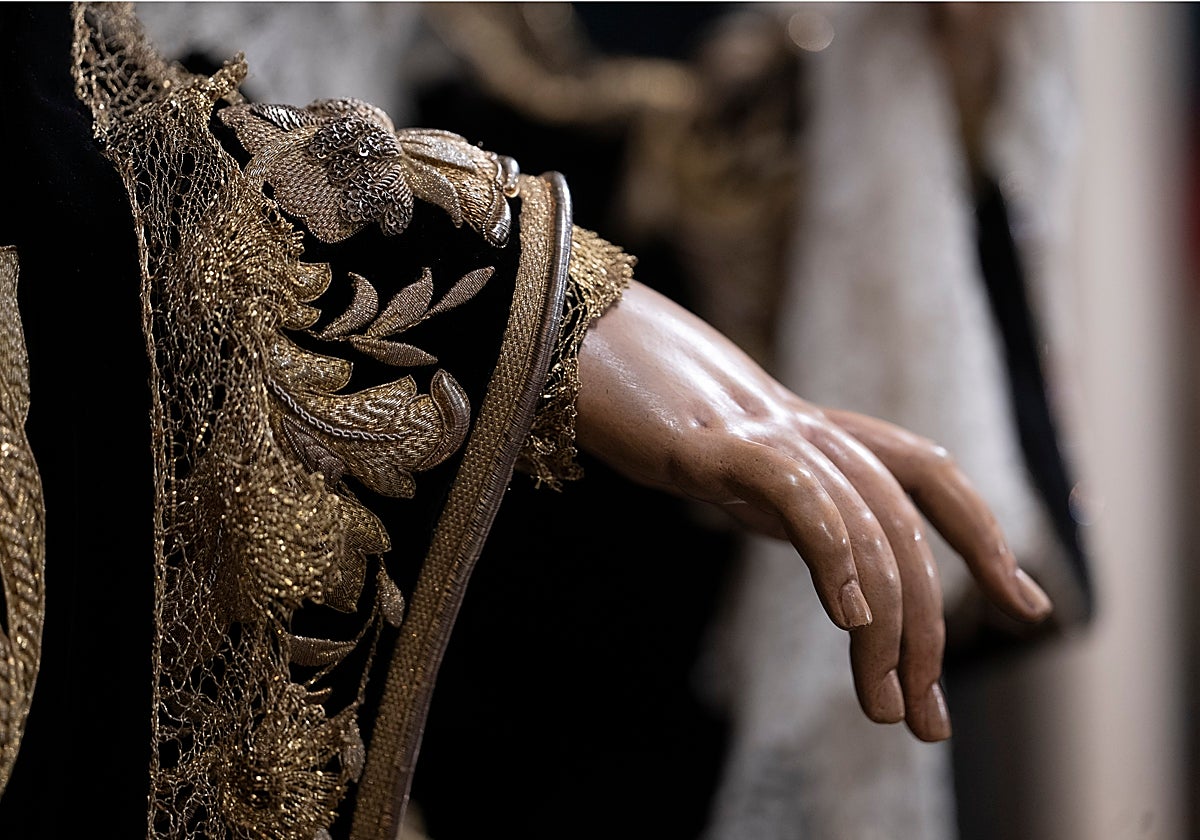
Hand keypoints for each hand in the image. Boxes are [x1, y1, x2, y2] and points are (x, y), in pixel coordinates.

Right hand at [575, 280, 1051, 741]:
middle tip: (925, 721)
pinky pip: (802, 496)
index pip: (928, 478)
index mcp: (816, 435)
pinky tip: (848, 617)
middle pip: (905, 525)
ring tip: (882, 706)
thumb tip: (824, 558)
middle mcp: (809, 429)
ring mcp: (768, 430)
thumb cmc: (643, 402)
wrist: (575, 337)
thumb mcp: (728, 464)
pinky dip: (837, 554)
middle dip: (928, 630)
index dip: (986, 536)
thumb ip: (779, 500)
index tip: (1029, 604)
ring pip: (866, 525)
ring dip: (886, 628)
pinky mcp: (718, 440)